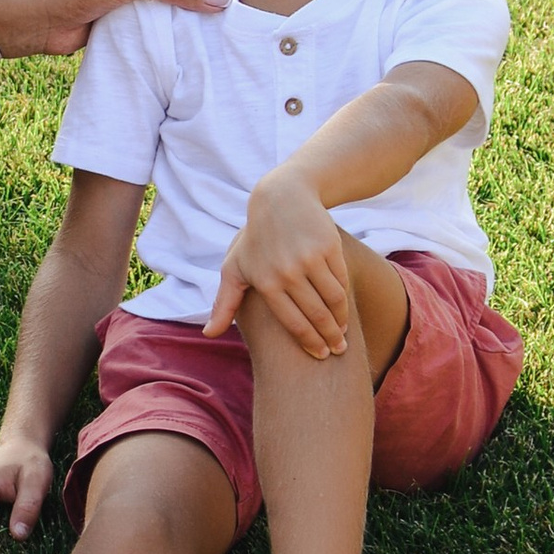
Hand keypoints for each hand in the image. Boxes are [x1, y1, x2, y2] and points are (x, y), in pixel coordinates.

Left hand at [207, 168, 351, 359]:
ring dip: (341, 321)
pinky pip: (341, 280)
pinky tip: (344, 308)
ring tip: (342, 332)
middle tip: (338, 350)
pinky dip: (345, 297)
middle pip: (317, 316)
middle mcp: (287, 272)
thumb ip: (223, 304)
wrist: (282, 198)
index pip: (294, 324)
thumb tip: (208, 334)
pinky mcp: (328, 246)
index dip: (310, 344)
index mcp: (265, 282)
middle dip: (330, 338)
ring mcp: (309, 258)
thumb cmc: (256, 240)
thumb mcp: (235, 269)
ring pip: (333, 300)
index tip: (321, 355)